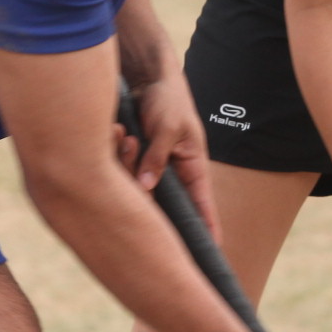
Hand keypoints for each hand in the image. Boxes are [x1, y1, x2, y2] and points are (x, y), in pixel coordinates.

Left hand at [111, 65, 217, 236]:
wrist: (145, 78)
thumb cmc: (166, 99)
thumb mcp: (167, 128)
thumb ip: (157, 157)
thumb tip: (145, 188)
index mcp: (193, 168)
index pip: (203, 206)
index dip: (207, 230)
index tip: (213, 253)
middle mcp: (175, 174)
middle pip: (169, 207)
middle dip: (161, 217)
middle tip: (159, 242)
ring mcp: (155, 170)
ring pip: (142, 192)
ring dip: (131, 170)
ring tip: (128, 141)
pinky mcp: (136, 163)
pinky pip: (126, 177)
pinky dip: (120, 163)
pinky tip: (118, 140)